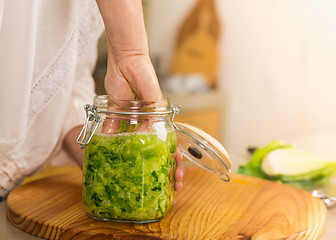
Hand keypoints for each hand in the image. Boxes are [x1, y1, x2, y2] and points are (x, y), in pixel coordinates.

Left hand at [95, 0, 184, 190]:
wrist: (126, 59)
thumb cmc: (145, 74)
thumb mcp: (153, 96)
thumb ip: (153, 114)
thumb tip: (148, 134)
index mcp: (157, 116)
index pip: (165, 139)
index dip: (170, 155)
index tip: (174, 170)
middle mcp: (144, 119)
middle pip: (147, 143)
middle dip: (151, 159)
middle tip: (153, 175)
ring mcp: (129, 116)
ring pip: (129, 138)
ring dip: (128, 150)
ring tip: (128, 165)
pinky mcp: (116, 111)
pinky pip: (111, 127)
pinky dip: (109, 136)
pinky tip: (107, 146)